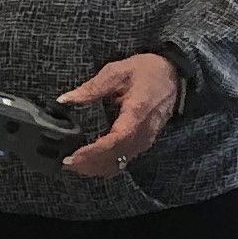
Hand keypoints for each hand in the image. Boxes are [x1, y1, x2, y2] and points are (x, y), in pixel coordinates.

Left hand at [57, 53, 181, 180]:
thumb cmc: (147, 71)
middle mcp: (143, 131)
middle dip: (89, 163)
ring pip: (119, 162)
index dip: (93, 151)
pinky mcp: (143, 143)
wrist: (173, 76)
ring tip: (73, 164)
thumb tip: (64, 100)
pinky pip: (123, 159)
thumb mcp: (117, 72)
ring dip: (96, 167)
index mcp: (137, 112)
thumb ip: (91, 88)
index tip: (73, 155)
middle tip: (64, 162)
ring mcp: (145, 140)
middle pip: (116, 157)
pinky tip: (89, 161)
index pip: (115, 140)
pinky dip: (105, 164)